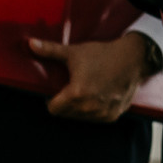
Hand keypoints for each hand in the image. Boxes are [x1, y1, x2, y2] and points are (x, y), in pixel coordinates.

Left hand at [32, 33, 154, 124]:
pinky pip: (95, 119)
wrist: (133, 58)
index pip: (53, 109)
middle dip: (65, 104)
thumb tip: (30, 44)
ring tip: (84, 93)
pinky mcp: (113, 115)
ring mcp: (102, 112)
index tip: (56, 93)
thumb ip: (50, 51)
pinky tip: (96, 98)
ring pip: (80, 117)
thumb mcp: (74, 52)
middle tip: (71, 90)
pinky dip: (93, 111)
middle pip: (66, 114)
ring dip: (79, 109)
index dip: (51, 101)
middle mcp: (89, 106)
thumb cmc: (103, 54)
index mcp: (77, 94)